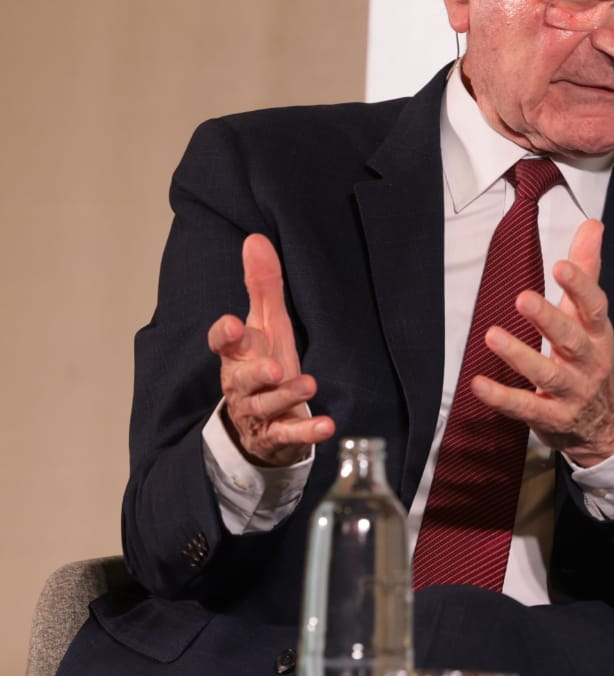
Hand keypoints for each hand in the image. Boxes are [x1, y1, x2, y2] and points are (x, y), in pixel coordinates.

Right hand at [207, 234, 331, 466]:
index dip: (224, 336)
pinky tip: (327, 425)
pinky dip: (307, 432)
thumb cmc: (264, 364)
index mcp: (238, 355)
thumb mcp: (267, 325)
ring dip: (286, 396)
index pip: (222, 344)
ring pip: (266, 406)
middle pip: (242, 378)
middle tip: (273, 366)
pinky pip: (289, 436)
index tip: (233, 325)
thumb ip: (262, 286)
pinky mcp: (277, 436)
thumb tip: (256, 239)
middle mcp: (243, 384)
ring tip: (308, 386)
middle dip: (256, 373)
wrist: (262, 423)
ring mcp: (259, 412)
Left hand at [473, 219, 613, 466]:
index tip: (562, 265)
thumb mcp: (592, 317)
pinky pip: (526, 407)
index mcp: (599, 334)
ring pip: (548, 374)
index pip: (594, 307)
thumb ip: (588, 271)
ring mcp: (572, 392)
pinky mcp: (551, 417)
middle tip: (523, 299)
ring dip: (520, 356)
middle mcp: (588, 362)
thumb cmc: (591, 359)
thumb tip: (592, 225)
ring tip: (493, 335)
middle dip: (550, 319)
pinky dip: (502, 398)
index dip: (581, 286)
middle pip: (572, 340)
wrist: (606, 423)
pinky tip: (478, 384)